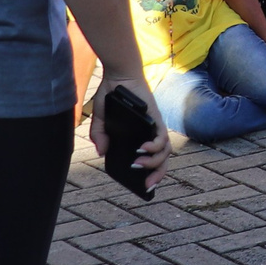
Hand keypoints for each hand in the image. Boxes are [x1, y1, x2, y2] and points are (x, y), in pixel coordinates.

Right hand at [87, 74, 170, 192]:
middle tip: (147, 186)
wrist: (118, 75)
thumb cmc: (112, 97)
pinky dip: (155, 146)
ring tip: (138, 165)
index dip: (151, 174)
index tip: (146, 189)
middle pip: (162, 159)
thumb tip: (102, 152)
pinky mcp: (156, 119)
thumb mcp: (100, 120)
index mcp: (139, 138)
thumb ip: (100, 136)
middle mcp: (150, 135)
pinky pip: (161, 137)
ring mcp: (155, 127)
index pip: (151, 160)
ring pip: (165, 151)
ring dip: (154, 162)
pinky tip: (143, 149)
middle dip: (156, 175)